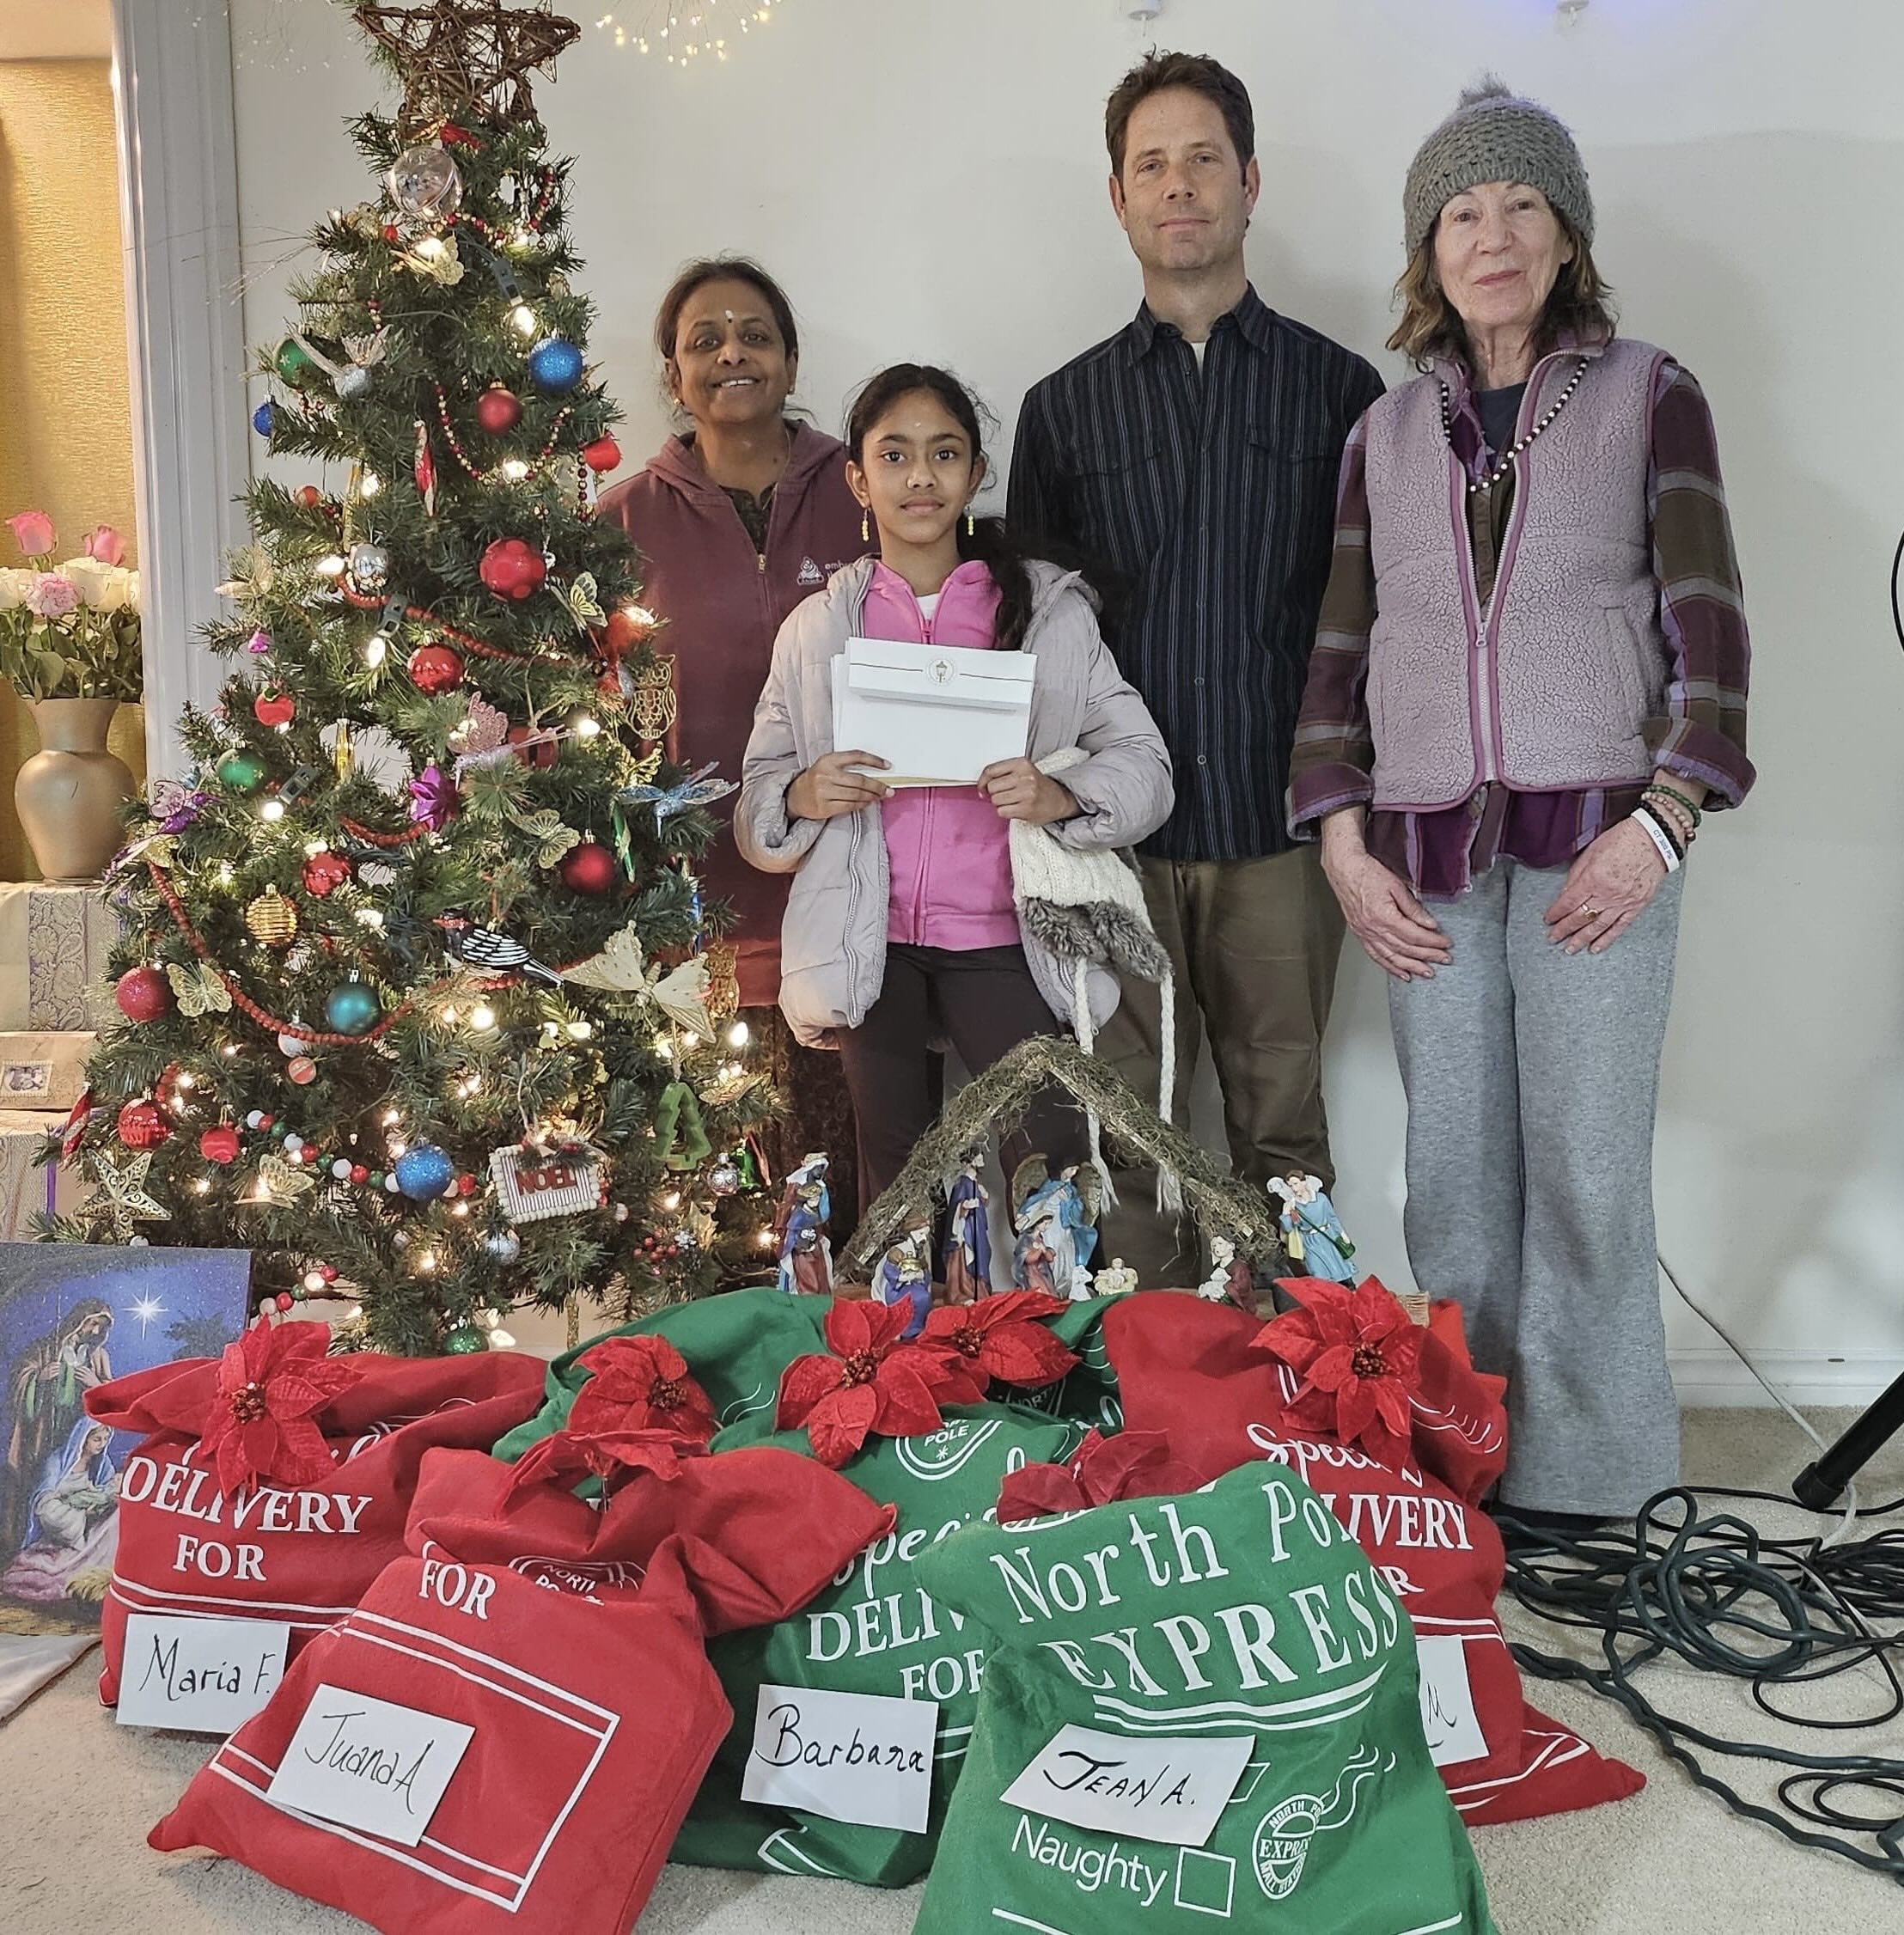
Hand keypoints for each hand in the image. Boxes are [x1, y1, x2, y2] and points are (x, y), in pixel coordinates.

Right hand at [786, 750, 890, 821]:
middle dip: (877, 786)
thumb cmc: (817, 779)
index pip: (856, 756)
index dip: (874, 761)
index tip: (887, 766)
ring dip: (871, 797)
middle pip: (859, 780)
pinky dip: (862, 805)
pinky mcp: (825, 807)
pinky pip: (849, 806)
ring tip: (880, 797)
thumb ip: (846, 766)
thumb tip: (875, 773)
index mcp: (828, 760)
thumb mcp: (828, 766)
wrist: (796, 796)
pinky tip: (868, 803)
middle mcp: (825, 775)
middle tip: (888, 789)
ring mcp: (824, 792)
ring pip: (856, 795)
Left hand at [978, 757, 1076, 823]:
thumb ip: (1003, 774)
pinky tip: (1015, 808)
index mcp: (1022, 764)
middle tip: (1004, 795)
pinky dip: (1005, 812)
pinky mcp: (1026, 809)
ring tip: (1013, 801)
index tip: (982, 787)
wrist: (1060, 799)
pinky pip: (1002, 811)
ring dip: (1000, 804)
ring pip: (996, 800)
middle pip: (992, 787)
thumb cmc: (1038, 785)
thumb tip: (981, 788)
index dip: (982, 781)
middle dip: (994, 793)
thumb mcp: (1024, 771)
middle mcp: (1025, 777)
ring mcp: (1026, 793)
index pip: (991, 770)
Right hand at [1321, 826, 1451, 980]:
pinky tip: (1402, 972)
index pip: (1414, 935)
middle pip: (1405, 949)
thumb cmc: (1367, 873)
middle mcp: (1373, 929)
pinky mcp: (1360, 934)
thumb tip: (1429, 924)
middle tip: (1443, 959)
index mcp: (1384, 916)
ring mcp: (1365, 934)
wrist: (1344, 870)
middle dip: (1427, 956)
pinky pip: (1377, 956)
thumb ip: (1413, 907)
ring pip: (1392, 957)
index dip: (1432, 941)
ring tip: (1426, 972)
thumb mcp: (1396, 886)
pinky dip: (1390, 967)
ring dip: (1411, 967)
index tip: (1445, 943)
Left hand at [1544, 818, 1666, 953]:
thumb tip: (1565, 894)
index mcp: (1593, 879)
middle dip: (1563, 930)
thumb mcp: (1591, 852)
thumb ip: (1576, 876)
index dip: (1556, 913)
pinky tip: (1596, 947)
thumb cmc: (1624, 840)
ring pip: (1598, 927)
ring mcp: (1623, 902)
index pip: (1568, 903)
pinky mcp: (1637, 906)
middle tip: (1553, 938)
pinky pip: (1619, 927)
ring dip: (1581, 940)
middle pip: (1580, 918)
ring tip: (1570, 949)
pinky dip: (1607, 939)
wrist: (1655, 839)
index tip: (1548, 919)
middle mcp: (1607, 894)